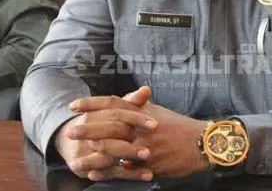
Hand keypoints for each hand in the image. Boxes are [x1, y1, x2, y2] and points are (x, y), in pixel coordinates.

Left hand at [70, 87, 209, 179]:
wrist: (201, 143)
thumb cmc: (179, 127)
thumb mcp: (158, 112)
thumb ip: (140, 105)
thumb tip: (127, 97)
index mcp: (142, 112)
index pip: (113, 103)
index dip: (92, 104)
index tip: (74, 105)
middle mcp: (142, 127)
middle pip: (110, 126)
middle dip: (88, 129)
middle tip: (70, 132)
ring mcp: (146, 146)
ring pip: (115, 150)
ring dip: (93, 154)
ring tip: (76, 159)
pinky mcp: (150, 164)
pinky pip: (125, 169)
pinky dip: (109, 172)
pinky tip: (95, 173)